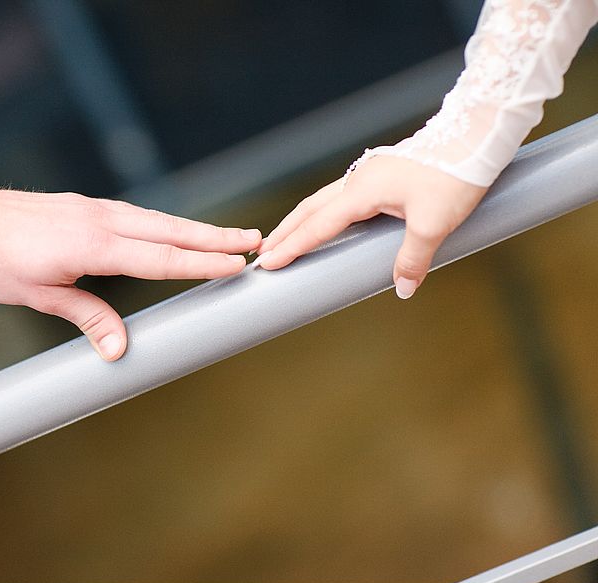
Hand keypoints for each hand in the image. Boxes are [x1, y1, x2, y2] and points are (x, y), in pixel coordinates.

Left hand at [0, 171, 261, 360]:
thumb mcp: (40, 296)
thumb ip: (87, 316)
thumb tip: (119, 350)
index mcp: (94, 245)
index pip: (160, 256)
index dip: (201, 262)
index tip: (237, 264)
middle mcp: (102, 220)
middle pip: (171, 230)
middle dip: (215, 237)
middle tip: (255, 240)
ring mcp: (96, 208)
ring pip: (158, 219)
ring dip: (196, 228)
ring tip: (230, 235)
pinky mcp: (88, 206)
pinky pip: (139, 215)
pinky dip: (167, 223)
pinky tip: (177, 230)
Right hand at [255, 155, 487, 297]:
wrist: (476, 137)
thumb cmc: (455, 175)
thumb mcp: (435, 224)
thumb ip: (413, 259)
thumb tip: (401, 288)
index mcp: (362, 192)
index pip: (317, 226)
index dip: (291, 247)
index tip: (267, 263)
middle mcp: (358, 180)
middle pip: (309, 210)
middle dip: (284, 233)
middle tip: (263, 253)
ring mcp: (368, 174)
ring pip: (323, 201)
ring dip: (301, 221)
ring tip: (285, 239)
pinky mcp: (381, 174)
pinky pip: (340, 197)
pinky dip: (322, 212)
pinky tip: (327, 221)